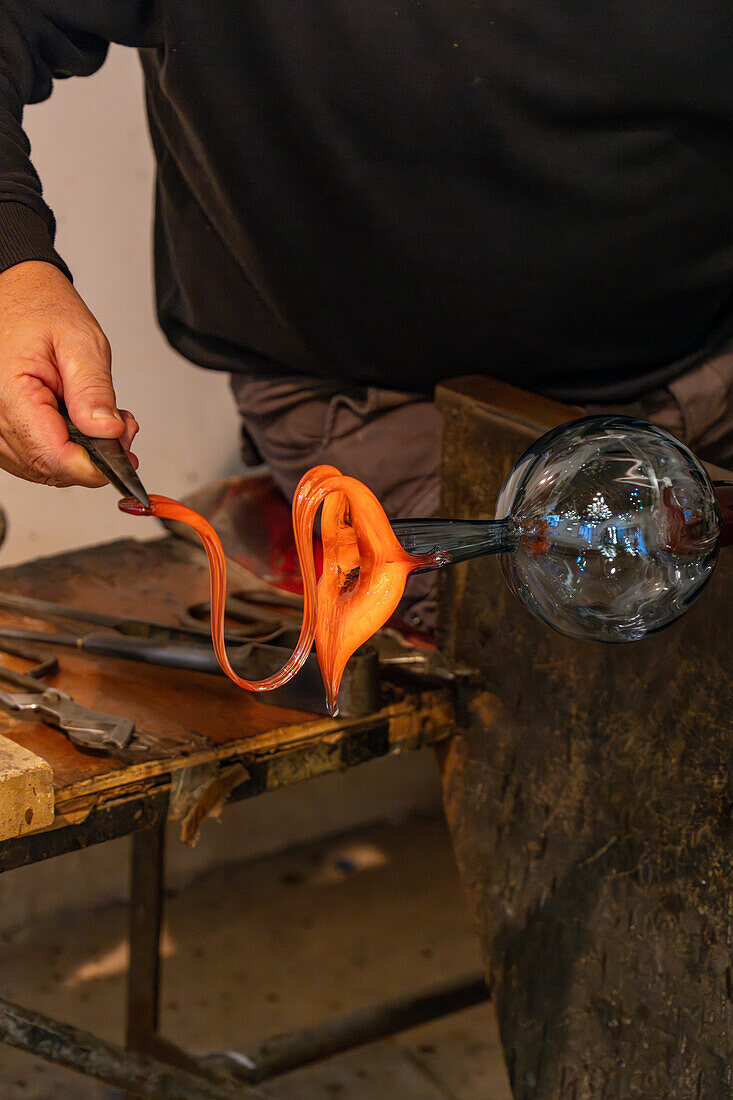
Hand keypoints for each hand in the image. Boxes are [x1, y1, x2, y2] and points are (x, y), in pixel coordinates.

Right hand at [0, 260, 138, 486]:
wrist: (18, 294)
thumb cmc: (42, 310)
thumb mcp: (82, 342)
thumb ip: (94, 391)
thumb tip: (109, 432)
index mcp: (12, 394)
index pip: (53, 455)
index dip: (92, 466)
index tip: (122, 458)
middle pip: (51, 468)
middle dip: (94, 459)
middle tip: (122, 430)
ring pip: (45, 468)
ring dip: (81, 456)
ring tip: (103, 421)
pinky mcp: (5, 431)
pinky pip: (36, 457)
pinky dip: (65, 449)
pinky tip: (81, 426)